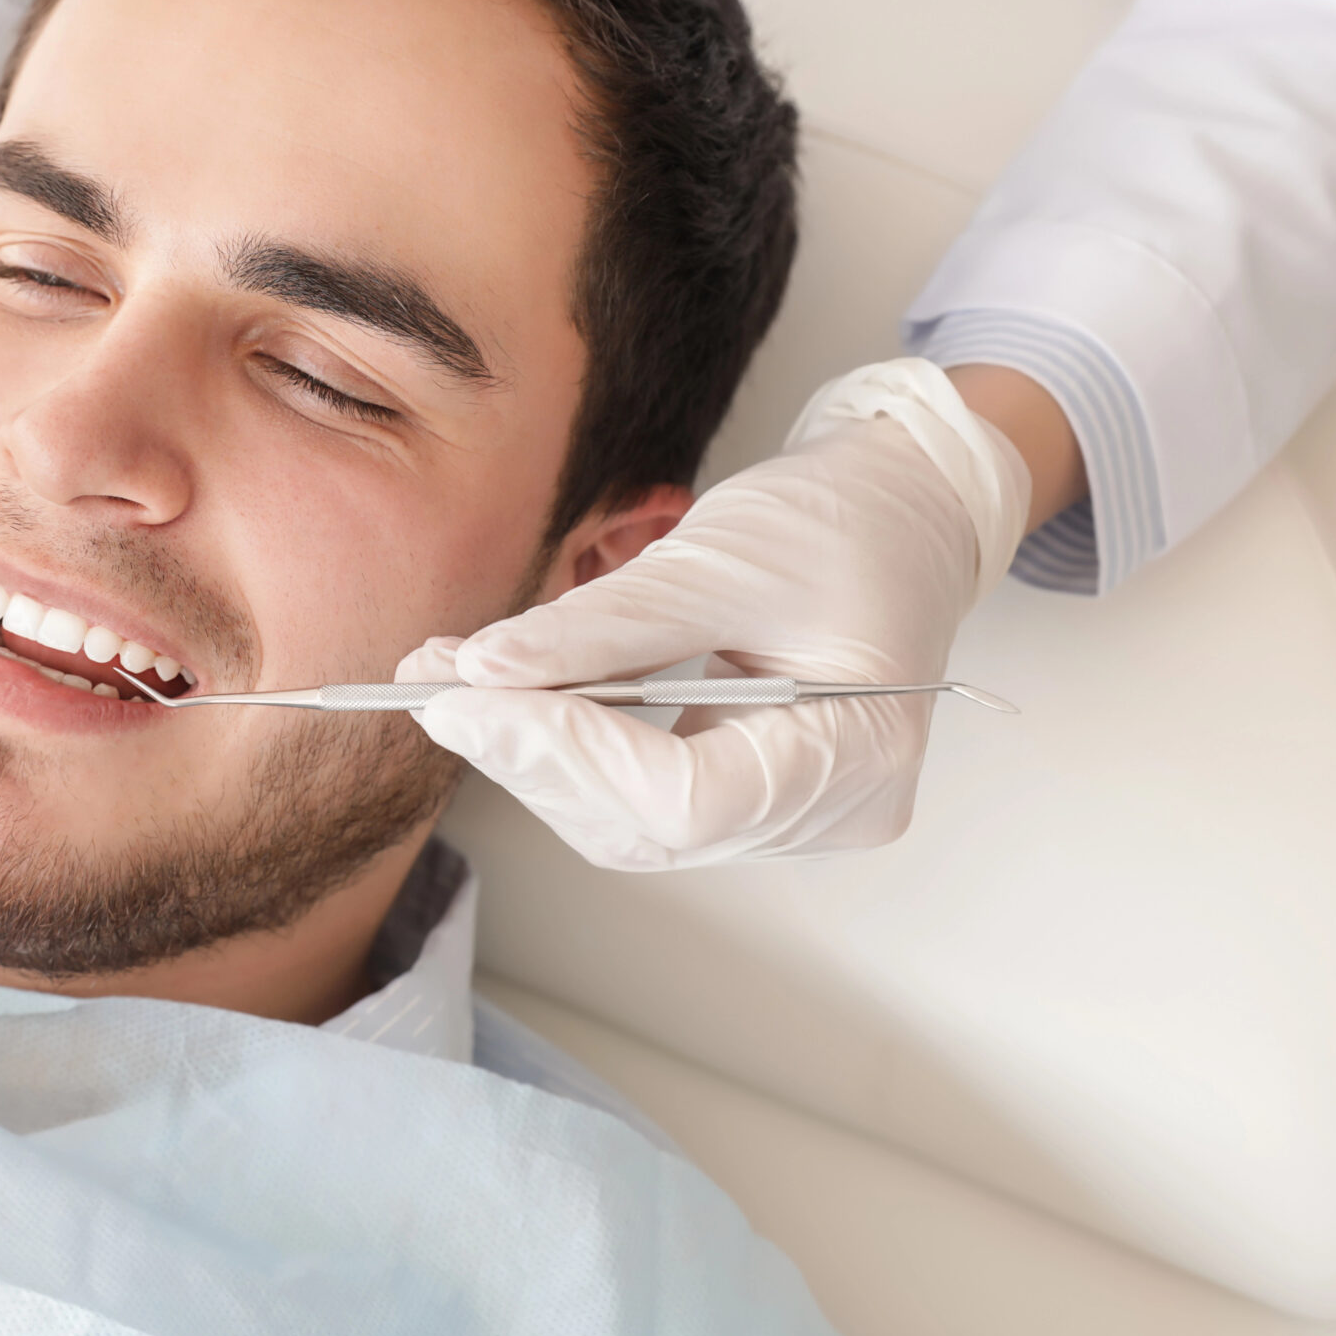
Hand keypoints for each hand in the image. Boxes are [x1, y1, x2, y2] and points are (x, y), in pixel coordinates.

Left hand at [399, 360, 1030, 870]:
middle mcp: (832, 810)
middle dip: (529, 754)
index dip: (569, 754)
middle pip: (646, 823)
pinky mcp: (753, 793)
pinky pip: (643, 797)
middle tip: (431, 687)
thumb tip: (483, 669)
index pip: (687, 800)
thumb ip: (603, 627)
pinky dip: (572, 750)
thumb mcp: (719, 559)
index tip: (471, 697)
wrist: (904, 512)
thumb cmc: (845, 524)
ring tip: (449, 684)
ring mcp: (794, 813)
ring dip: (535, 756)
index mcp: (856, 756)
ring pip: (630, 823)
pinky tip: (508, 699)